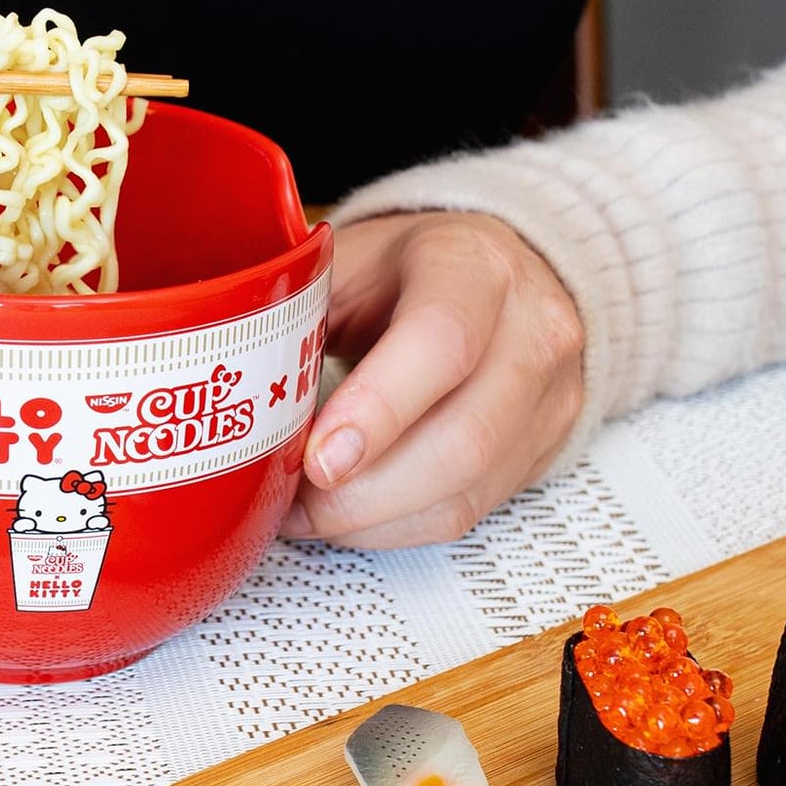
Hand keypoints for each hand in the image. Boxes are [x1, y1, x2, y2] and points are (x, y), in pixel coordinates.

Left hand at [283, 212, 585, 547]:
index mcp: (473, 266)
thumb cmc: (413, 268)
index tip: (317, 458)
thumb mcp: (351, 258)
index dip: (377, 410)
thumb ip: (302, 311)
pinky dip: (398, 527)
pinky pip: (471, 512)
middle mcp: (530, 330)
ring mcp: (549, 395)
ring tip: (308, 513)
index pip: (440, 343)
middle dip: (363, 492)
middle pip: (462, 438)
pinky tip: (352, 515)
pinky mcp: (544, 450)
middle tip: (293, 501)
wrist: (507, 273)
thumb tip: (236, 387)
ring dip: (374, 519)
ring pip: (468, 491)